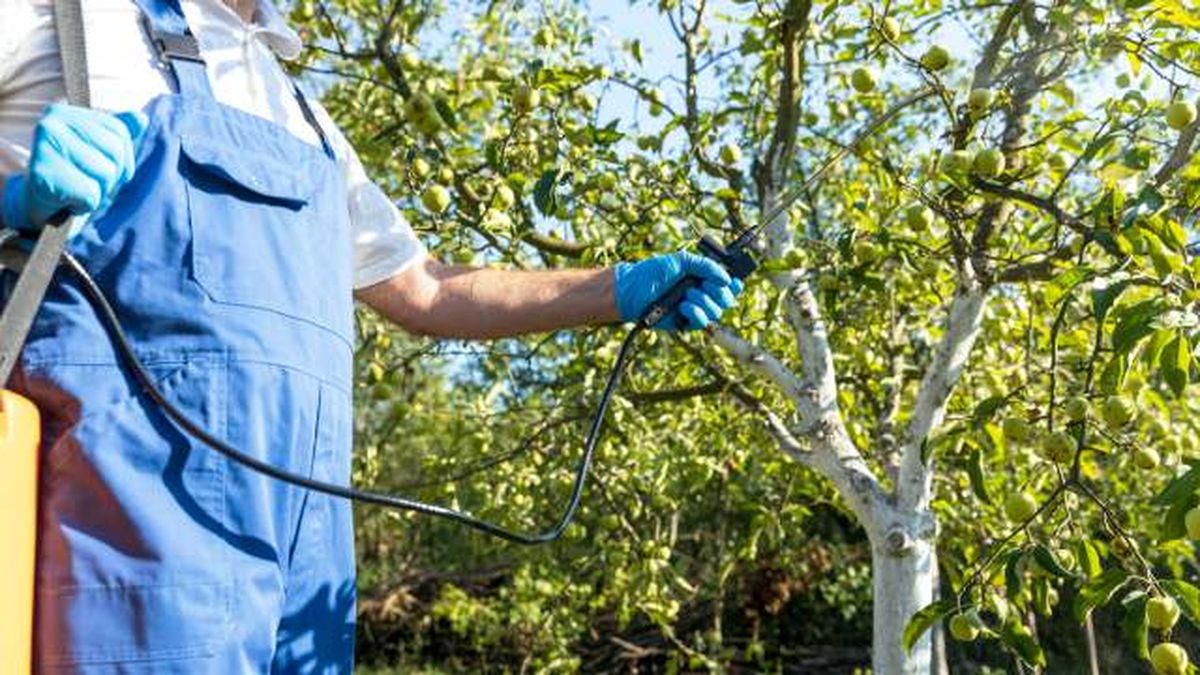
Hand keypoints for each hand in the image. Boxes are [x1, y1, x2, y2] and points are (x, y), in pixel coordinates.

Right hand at [2, 104, 146, 232]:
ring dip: (99, 192)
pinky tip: (67, 200)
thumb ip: (118, 132)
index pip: (119, 131)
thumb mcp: (96, 149)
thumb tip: (141, 118)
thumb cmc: (73, 174)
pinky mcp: (44, 175)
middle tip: (86, 181)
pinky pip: (90, 194)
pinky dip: (85, 205)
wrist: (39, 204)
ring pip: (106, 174)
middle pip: (115, 152)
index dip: (123, 158)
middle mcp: (51, 124)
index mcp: (64, 112)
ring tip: (77, 190)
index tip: (99, 165)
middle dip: (112, 176)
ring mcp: (45, 147)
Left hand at [613, 251, 743, 329]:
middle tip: (702, 285)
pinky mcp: (686, 323)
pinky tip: (683, 306)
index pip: (728, 284)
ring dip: (703, 301)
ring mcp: (695, 309)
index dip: (734, 284)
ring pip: (716, 311)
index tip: (732, 281)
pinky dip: (696, 313)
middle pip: (727, 299)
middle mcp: (702, 294)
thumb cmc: (653, 273)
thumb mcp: (681, 261)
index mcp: (702, 278)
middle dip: (717, 291)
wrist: (633, 290)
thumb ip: (705, 266)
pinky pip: (702, 322)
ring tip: (686, 294)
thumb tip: (727, 279)